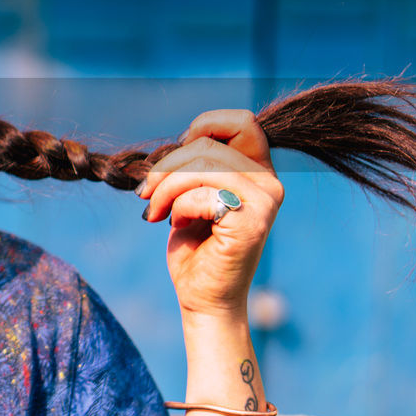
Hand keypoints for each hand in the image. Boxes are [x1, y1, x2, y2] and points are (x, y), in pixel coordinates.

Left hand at [135, 109, 284, 318]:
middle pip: (207, 146)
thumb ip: (199, 162)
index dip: (202, 126)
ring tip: (156, 210)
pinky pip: (202, 195)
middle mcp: (269, 182)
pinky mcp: (252, 222)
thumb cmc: (194, 244)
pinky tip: (177, 224)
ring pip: (201, 167)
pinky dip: (178, 207)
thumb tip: (184, 137)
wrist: (202, 295)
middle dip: (166, 168)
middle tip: (146, 194)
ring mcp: (265, 201)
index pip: (241, 121)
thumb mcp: (193, 191)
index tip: (175, 155)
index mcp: (258, 170)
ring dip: (166, 188)